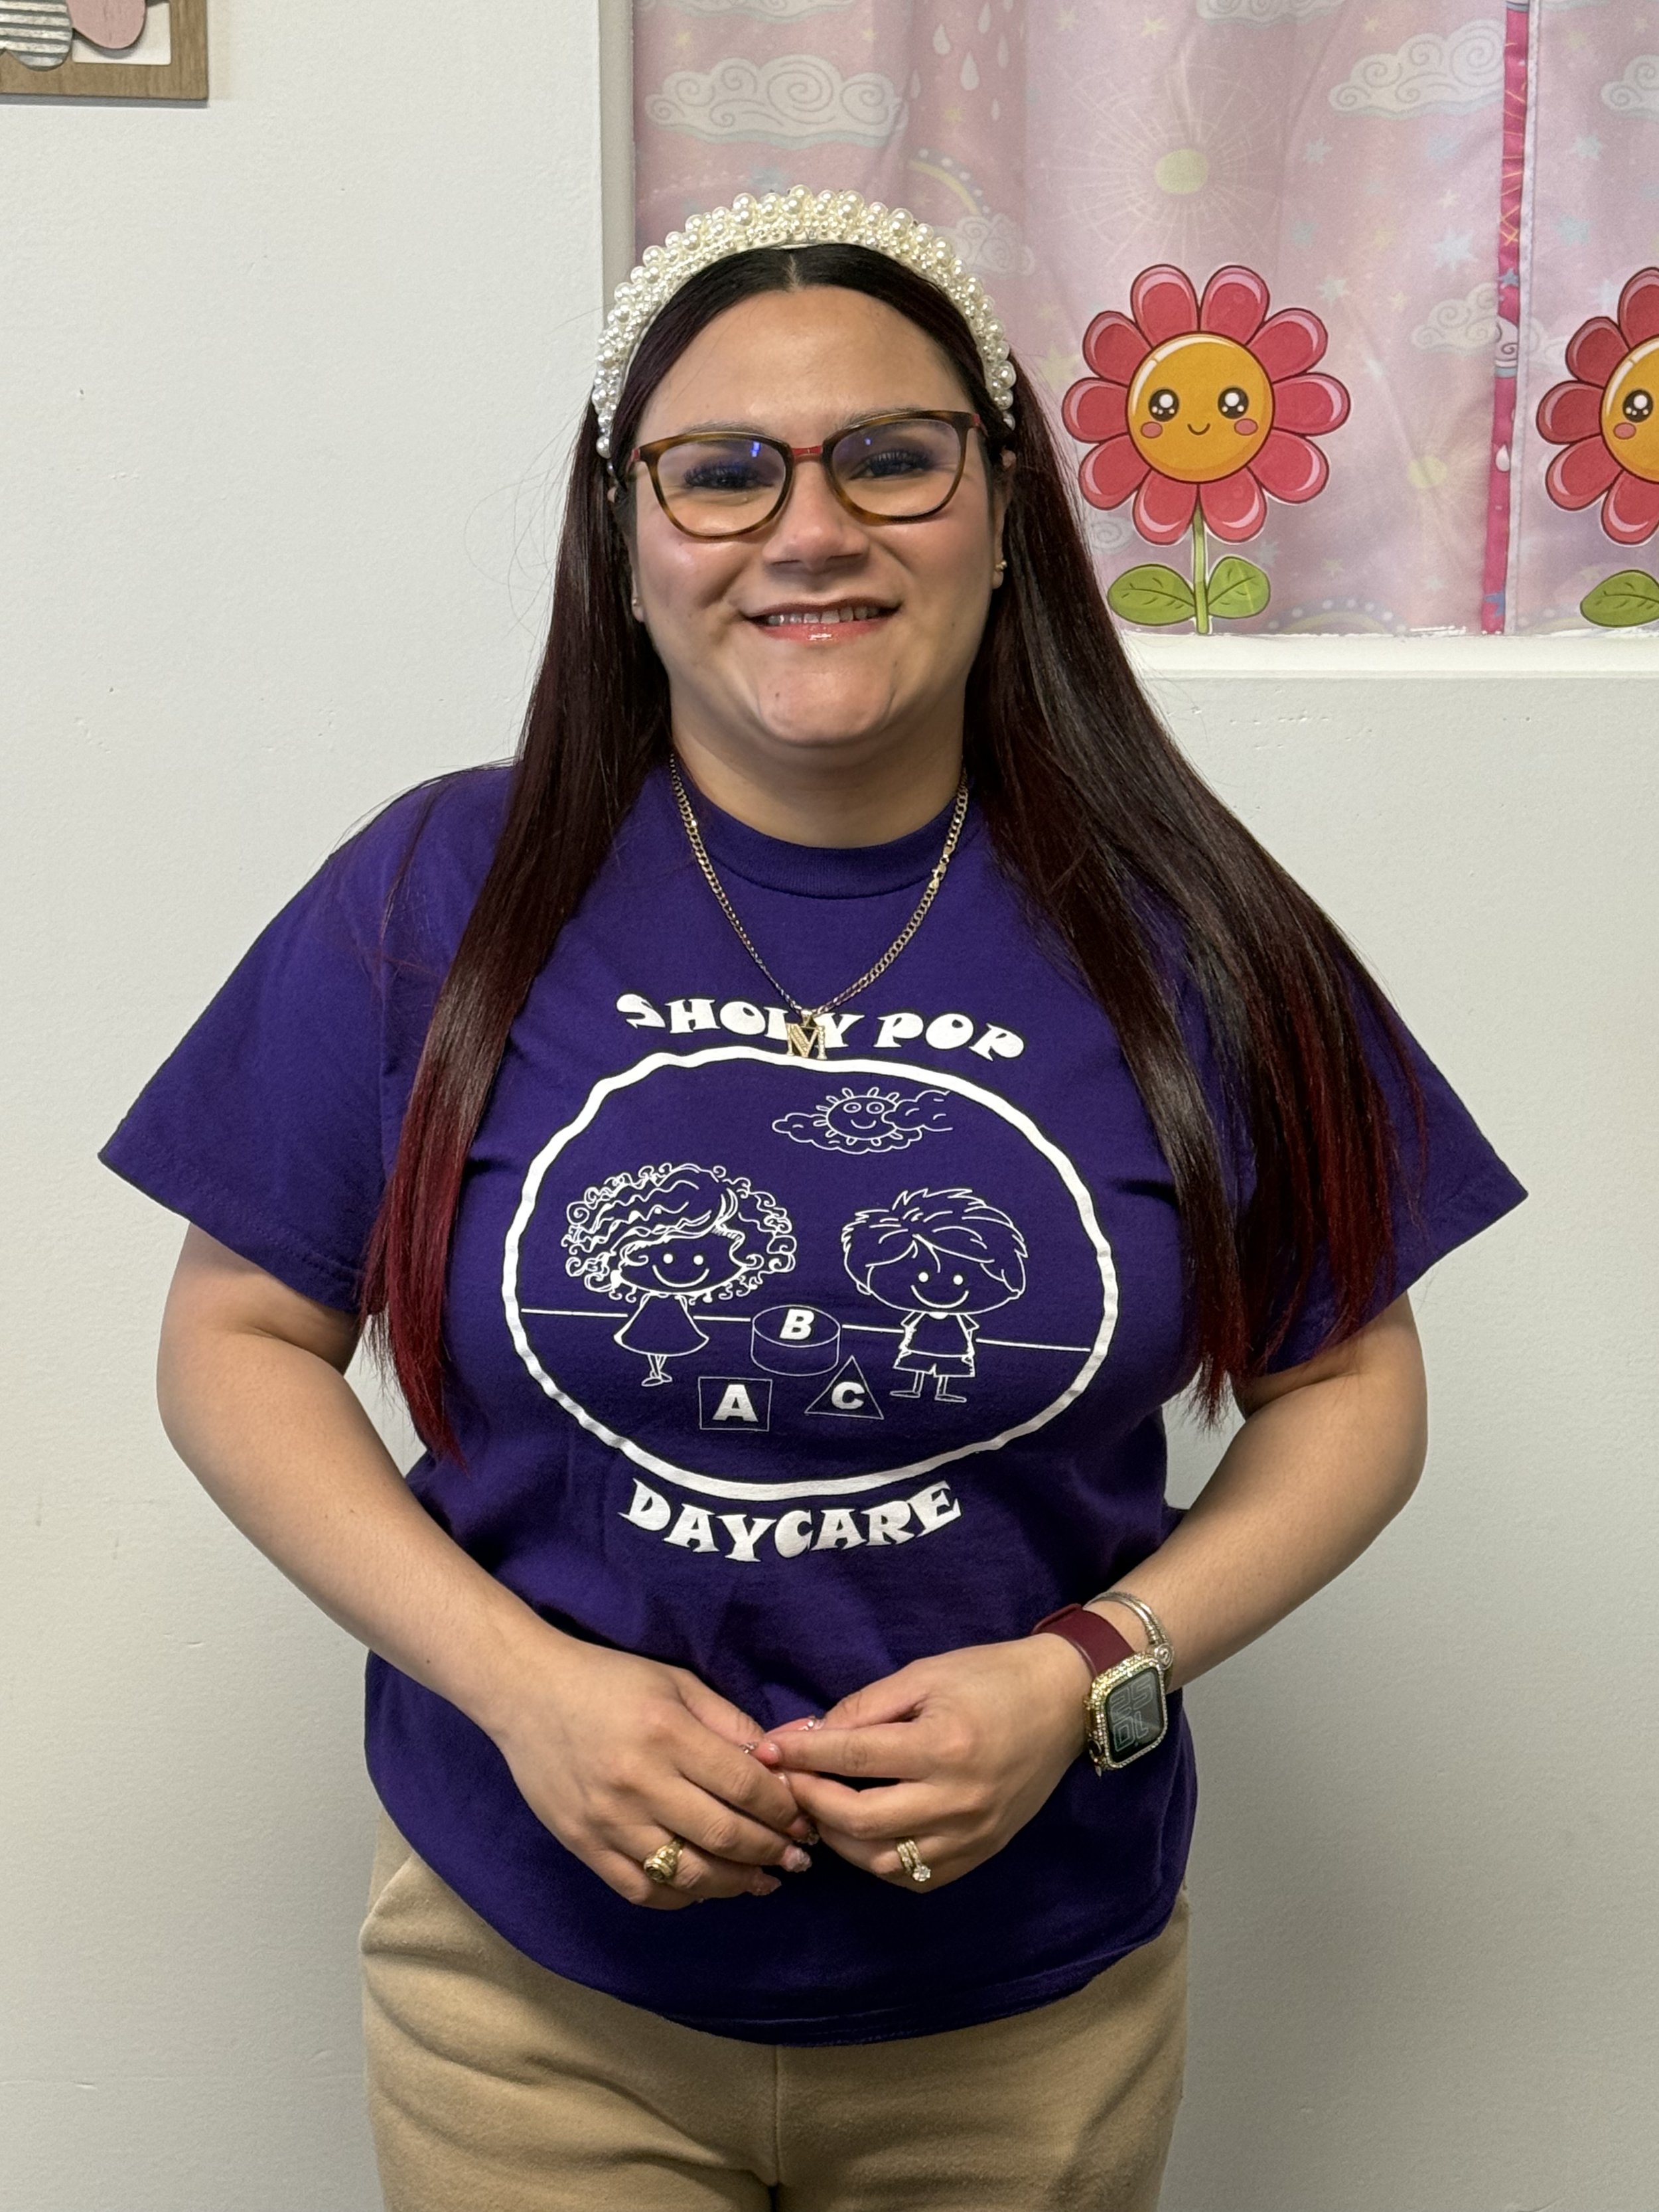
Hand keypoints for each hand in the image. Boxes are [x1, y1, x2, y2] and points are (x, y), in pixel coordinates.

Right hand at [488, 1630, 814, 1910]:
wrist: (525, 1693)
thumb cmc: (609, 1680)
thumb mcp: (676, 1682)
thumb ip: (729, 1722)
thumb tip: (779, 1764)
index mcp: (666, 1733)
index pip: (743, 1785)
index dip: (784, 1809)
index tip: (805, 1820)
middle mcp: (638, 1782)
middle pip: (722, 1835)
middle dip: (770, 1851)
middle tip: (797, 1859)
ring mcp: (608, 1821)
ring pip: (686, 1874)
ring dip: (734, 1883)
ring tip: (761, 1880)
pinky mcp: (584, 1846)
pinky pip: (641, 1890)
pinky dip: (680, 1898)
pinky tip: (704, 1888)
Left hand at [754, 1635, 1087, 1892]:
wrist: (1065, 1702)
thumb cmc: (992, 1676)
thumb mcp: (924, 1674)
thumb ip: (864, 1708)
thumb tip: (806, 1735)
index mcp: (942, 1746)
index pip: (852, 1760)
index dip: (801, 1755)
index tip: (767, 1750)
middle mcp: (956, 1800)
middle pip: (858, 1820)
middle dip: (810, 1800)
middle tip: (786, 1782)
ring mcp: (971, 1835)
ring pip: (881, 1860)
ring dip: (838, 1838)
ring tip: (818, 1807)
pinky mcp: (981, 1854)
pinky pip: (915, 1877)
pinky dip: (878, 1860)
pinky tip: (861, 1834)